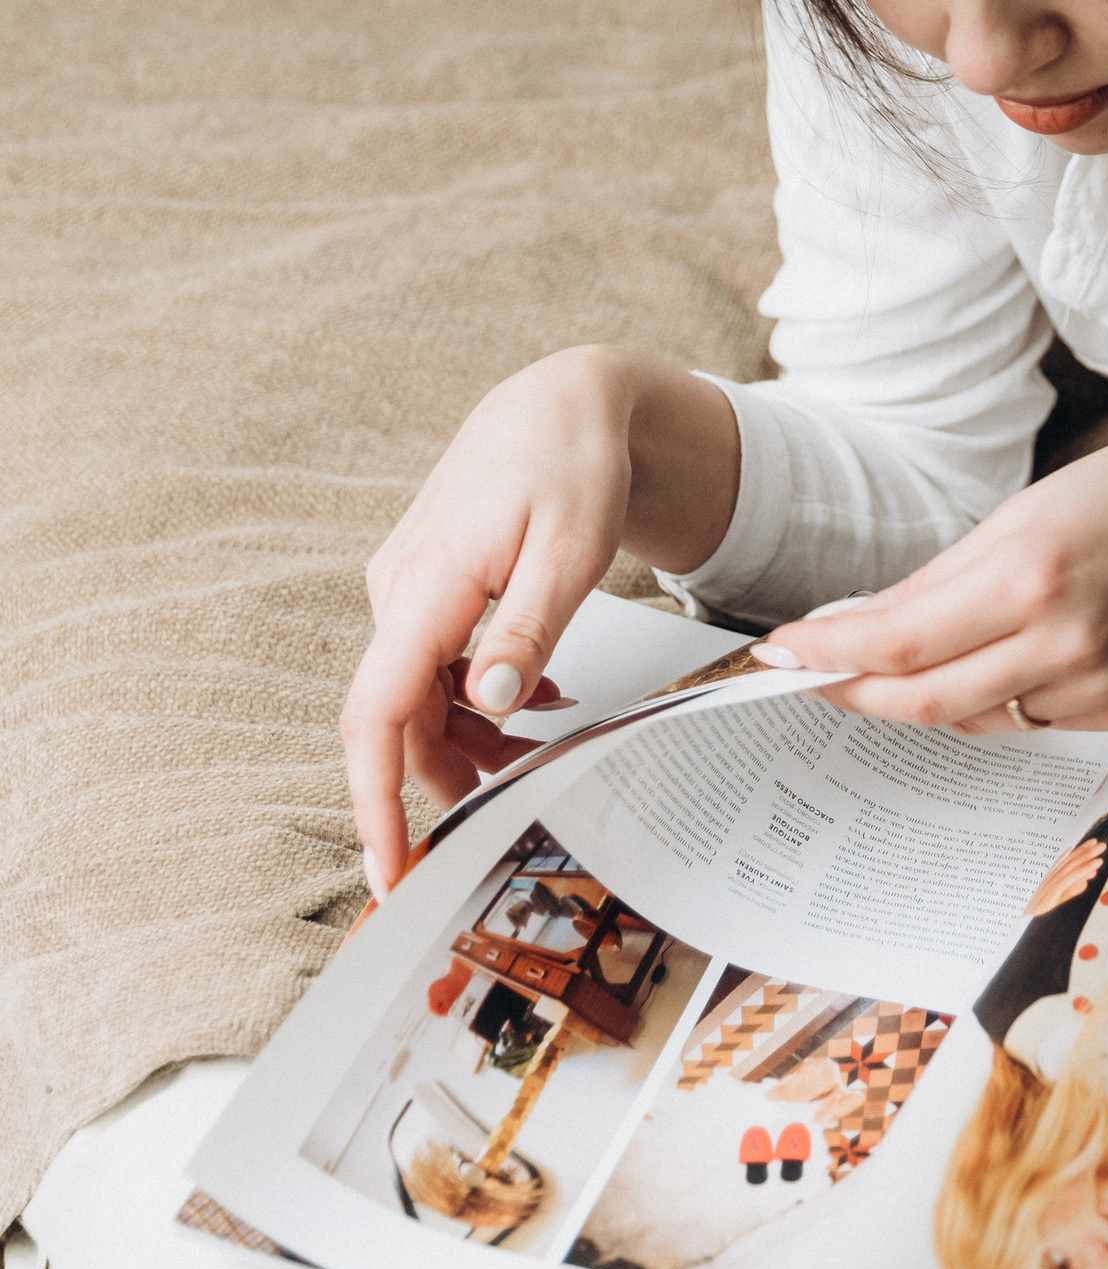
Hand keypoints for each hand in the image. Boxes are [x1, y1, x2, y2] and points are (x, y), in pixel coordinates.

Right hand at [340, 347, 739, 896]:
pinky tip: (531, 701)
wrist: (561, 403)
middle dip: (445, 777)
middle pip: (398, 720)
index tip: (389, 865)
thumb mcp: (572, 553)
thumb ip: (528, 633)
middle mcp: (399, 592)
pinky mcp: (424, 590)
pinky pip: (431, 668)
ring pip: (416, 699)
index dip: (375, 800)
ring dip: (467, 739)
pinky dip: (473, 700)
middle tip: (516, 807)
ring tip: (541, 748)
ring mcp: (406, 591)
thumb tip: (487, 708)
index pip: (377, 714)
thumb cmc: (572, 465)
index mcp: (427, 586)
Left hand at [750, 432, 1107, 733]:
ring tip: (893, 660)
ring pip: (971, 715)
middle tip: (808, 676)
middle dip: (854, 690)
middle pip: (923, 699)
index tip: (782, 652)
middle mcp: (1063, 642)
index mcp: (1031, 576)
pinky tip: (994, 659)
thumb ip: (944, 577)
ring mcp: (1094, 687)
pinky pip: (1025, 718)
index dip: (830, 652)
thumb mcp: (1027, 511)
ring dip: (921, 693)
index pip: (900, 640)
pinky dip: (990, 695)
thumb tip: (864, 621)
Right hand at [1024, 834, 1106, 916]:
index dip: (1079, 851)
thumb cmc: (1035, 917)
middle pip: (1068, 861)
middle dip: (1085, 851)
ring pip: (1070, 867)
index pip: (1066, 862)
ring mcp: (1048, 885)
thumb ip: (1070, 891)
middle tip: (1100, 844)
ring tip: (1099, 851)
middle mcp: (1049, 879)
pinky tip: (1093, 867)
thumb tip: (1085, 881)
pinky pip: (1068, 879)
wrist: (1022, 927)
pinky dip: (1082, 871)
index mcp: (1050, 880)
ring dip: (1086, 857)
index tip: (1091, 843)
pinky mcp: (1050, 893)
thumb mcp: (1057, 902)